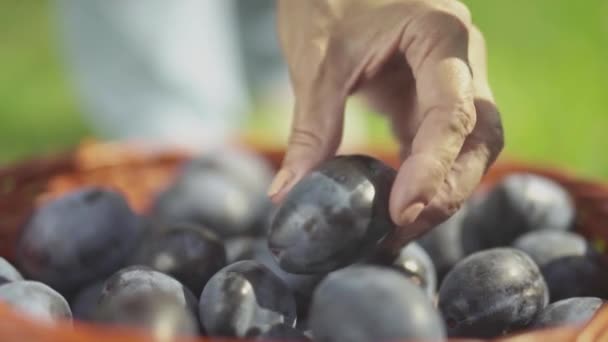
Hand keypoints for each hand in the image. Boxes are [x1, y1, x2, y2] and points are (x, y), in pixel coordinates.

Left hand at [269, 0, 503, 251]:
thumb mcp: (317, 62)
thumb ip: (311, 128)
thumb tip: (287, 194)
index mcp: (441, 34)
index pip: (454, 109)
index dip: (433, 165)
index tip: (401, 209)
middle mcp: (461, 59)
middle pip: (479, 136)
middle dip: (446, 189)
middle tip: (399, 229)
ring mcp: (451, 80)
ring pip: (469, 148)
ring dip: (440, 192)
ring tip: (396, 230)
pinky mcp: (431, 99)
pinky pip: (440, 146)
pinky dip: (423, 179)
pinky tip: (396, 207)